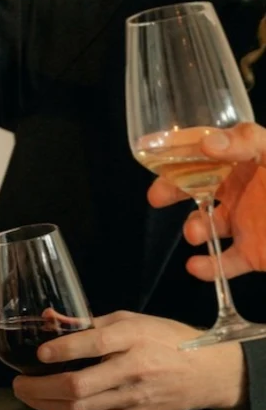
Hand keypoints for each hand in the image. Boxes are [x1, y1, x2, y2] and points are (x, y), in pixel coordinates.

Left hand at [12, 311, 245, 409]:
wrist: (207, 372)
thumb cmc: (166, 339)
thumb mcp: (131, 320)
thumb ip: (89, 321)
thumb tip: (48, 319)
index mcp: (132, 339)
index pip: (95, 344)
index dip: (63, 349)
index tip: (40, 352)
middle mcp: (130, 370)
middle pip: (80, 385)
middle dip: (41, 386)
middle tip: (18, 380)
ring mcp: (131, 398)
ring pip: (80, 409)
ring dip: (45, 406)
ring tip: (24, 396)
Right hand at [148, 123, 265, 278]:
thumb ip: (249, 141)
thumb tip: (209, 141)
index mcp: (250, 160)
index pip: (208, 150)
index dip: (180, 152)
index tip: (155, 154)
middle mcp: (244, 189)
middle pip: (197, 186)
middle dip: (172, 190)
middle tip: (158, 196)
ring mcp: (248, 222)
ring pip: (206, 225)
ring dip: (193, 228)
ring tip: (197, 232)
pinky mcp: (254, 253)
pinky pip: (224, 262)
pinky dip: (208, 268)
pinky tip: (199, 266)